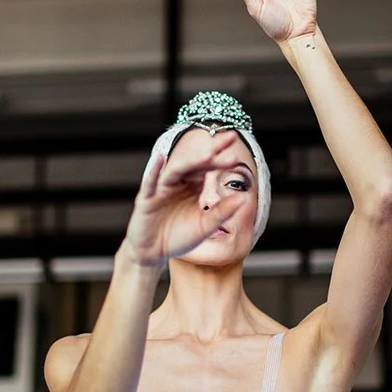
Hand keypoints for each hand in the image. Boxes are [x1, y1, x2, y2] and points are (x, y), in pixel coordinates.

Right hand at [122, 131, 246, 266]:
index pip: (208, 168)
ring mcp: (160, 188)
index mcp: (192, 185)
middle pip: (195, 162)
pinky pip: (150, 183)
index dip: (222, 160)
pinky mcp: (146, 199)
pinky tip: (160, 159)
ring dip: (191, 160)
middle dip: (212, 151)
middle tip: (230, 137)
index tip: (239, 154)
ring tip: (209, 154)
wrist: (154, 254)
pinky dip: (154, 171)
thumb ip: (222, 212)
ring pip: (176, 170)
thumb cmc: (179, 237)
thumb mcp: (205, 226)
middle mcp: (177, 182)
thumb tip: (245, 199)